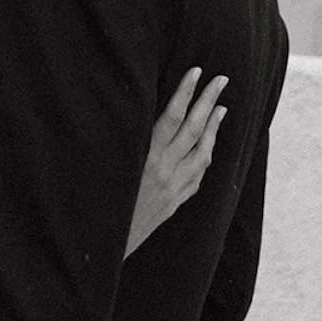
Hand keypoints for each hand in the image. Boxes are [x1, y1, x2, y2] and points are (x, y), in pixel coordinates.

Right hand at [124, 68, 226, 257]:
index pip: (171, 117)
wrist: (107, 248)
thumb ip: (121, 141)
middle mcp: (164, 170)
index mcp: (145, 157)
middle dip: (208, 101)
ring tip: (222, 107)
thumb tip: (127, 110)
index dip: (184, 92)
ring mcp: (174, 187)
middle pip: (193, 129)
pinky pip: (198, 174)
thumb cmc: (99, 203)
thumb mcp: (105, 167)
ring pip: (202, 152)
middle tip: (222, 80)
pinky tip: (208, 144)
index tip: (197, 72)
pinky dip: (206, 154)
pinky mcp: (175, 201)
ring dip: (213, 127)